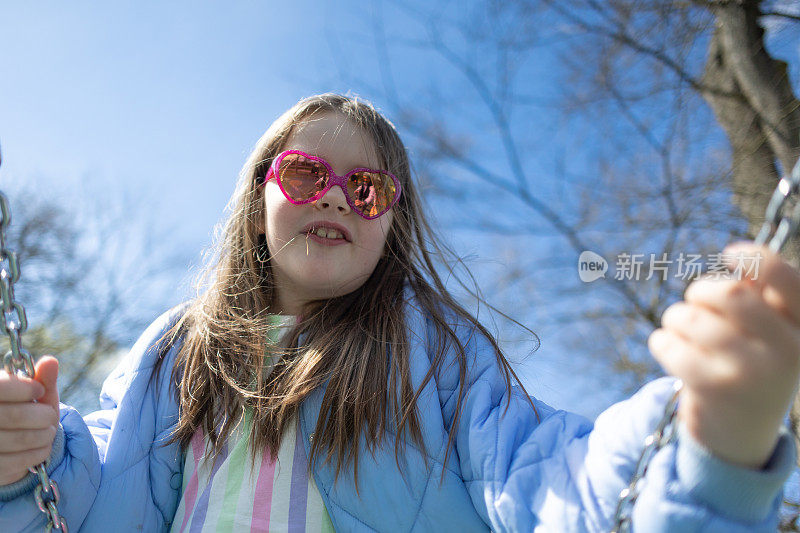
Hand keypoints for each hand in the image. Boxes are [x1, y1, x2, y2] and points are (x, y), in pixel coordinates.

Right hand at [0, 356, 59, 484]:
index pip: (0, 388)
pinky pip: (23, 460)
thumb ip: (42, 378)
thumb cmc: (25, 411)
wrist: (14, 446)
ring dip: (45, 434)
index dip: (24, 388)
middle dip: (43, 415)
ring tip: (48, 430)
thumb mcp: (33, 394)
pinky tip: (42, 445)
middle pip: (15, 415)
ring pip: (22, 439)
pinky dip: (40, 451)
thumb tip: (50, 361)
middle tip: (49, 416)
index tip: (39, 390)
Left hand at [648, 242, 799, 468]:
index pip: (788, 279)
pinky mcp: (715, 387)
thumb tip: (742, 264)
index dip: (757, 259)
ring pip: (692, 317)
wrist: (740, 432)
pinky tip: (670, 349)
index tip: (730, 255)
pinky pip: (671, 344)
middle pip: (730, 293)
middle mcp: (788, 351)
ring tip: (681, 329)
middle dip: (701, 291)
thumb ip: (761, 298)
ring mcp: (752, 371)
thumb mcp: (769, 333)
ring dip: (676, 318)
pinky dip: (662, 341)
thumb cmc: (750, 363)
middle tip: (695, 302)